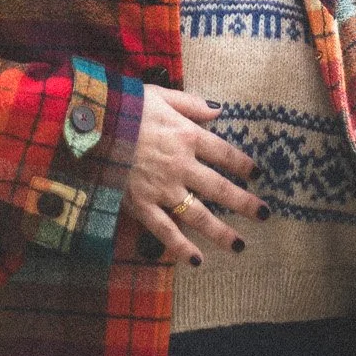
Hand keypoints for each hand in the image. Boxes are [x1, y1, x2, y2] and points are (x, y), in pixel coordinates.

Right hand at [124, 87, 267, 265]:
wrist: (90, 125)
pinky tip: (197, 260)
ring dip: (222, 232)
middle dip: (245, 203)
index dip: (243, 165)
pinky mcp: (142, 205)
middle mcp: (181, 165)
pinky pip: (165, 231)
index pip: (224, 153)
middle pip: (220, 188)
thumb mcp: (160, 95)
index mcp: (186, 135)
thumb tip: (218, 110)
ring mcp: (162, 188)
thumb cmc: (124, 106)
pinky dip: (181, 247)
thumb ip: (191, 104)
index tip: (257, 174)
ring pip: (199, 215)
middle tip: (265, 214)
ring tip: (240, 245)